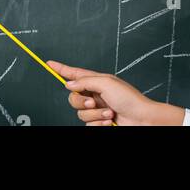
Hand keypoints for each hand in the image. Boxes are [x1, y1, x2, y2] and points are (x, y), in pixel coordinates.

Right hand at [47, 60, 183, 125]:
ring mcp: (97, 110)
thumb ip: (85, 81)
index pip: (74, 73)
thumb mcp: (106, 83)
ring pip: (80, 114)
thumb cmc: (129, 99)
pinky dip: (98, 124)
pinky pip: (87, 125)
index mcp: (97, 81)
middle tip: (93, 103)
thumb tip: (69, 84)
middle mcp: (95, 94)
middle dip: (81, 102)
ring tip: (109, 113)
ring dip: (94, 115)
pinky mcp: (99, 123)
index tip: (48, 63)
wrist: (141, 119)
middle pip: (73, 97)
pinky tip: (109, 122)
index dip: (61, 68)